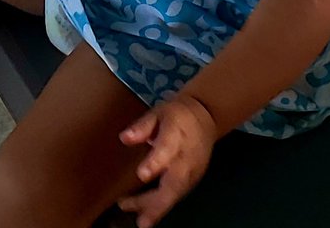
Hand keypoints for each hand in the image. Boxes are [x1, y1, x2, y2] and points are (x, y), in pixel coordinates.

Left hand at [117, 93, 217, 226]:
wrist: (204, 118)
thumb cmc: (176, 115)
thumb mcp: (158, 112)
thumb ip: (142, 126)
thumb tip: (125, 138)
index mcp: (176, 134)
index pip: (167, 149)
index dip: (155, 163)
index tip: (141, 174)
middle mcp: (186, 156)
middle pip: (175, 182)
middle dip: (158, 202)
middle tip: (142, 219)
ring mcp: (192, 171)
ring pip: (176, 194)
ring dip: (158, 208)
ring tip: (141, 221)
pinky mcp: (192, 180)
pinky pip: (177, 195)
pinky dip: (163, 207)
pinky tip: (148, 214)